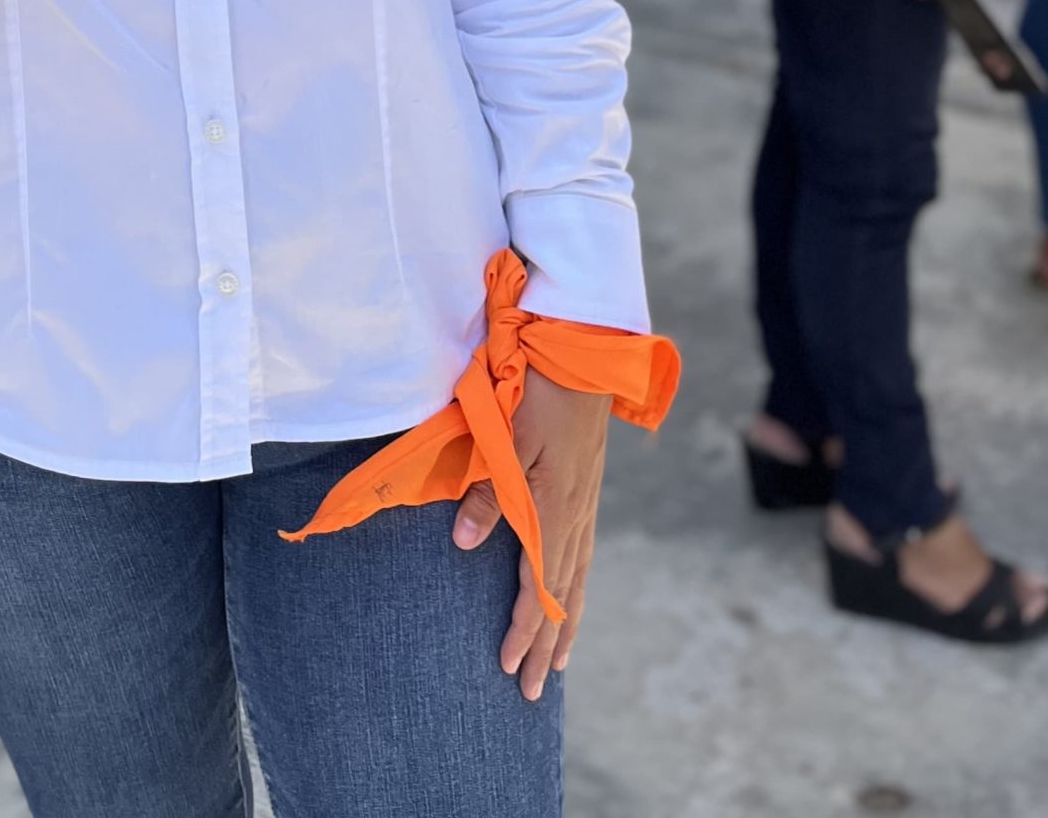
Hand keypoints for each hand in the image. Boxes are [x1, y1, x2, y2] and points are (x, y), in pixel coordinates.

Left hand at [453, 371, 611, 702]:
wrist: (584, 354)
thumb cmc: (538, 390)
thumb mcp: (506, 437)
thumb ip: (486, 493)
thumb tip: (462, 544)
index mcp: (554, 506)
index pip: (537, 583)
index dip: (523, 627)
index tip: (509, 665)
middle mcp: (575, 515)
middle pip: (561, 596)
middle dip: (545, 645)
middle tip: (533, 692)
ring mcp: (585, 505)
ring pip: (576, 581)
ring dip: (564, 625)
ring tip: (558, 665)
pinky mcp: (586, 494)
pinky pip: (582, 557)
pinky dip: (575, 591)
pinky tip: (569, 602)